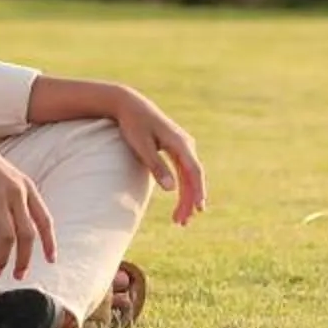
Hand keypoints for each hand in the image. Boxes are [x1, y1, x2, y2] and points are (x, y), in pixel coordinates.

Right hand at [0, 128, 57, 280]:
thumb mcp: (9, 178)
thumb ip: (18, 199)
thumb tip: (23, 227)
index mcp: (28, 188)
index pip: (45, 220)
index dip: (50, 242)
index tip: (51, 261)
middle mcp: (17, 191)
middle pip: (27, 234)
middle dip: (24, 259)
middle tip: (19, 275)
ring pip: (7, 235)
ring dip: (3, 257)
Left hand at [112, 88, 208, 225]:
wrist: (129, 104)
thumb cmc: (133, 124)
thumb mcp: (141, 146)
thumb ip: (156, 166)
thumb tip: (171, 189)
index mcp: (180, 143)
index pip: (194, 171)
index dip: (198, 191)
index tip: (198, 209)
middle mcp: (186, 144)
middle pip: (193, 177)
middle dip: (189, 201)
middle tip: (182, 223)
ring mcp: (183, 146)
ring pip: (189, 177)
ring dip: (186, 198)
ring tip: (179, 220)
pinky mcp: (176, 149)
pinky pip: (184, 172)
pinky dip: (182, 187)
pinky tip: (180, 202)